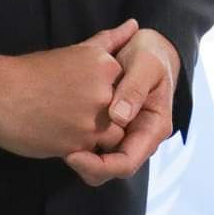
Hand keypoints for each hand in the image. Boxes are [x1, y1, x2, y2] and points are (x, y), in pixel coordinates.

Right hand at [0, 19, 137, 158]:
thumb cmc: (33, 71)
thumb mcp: (75, 51)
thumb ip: (109, 40)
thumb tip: (134, 24)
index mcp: (105, 66)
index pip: (131, 84)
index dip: (116, 93)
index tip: (95, 94)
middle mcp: (104, 93)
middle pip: (125, 111)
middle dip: (110, 114)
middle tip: (82, 111)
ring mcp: (92, 121)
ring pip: (114, 135)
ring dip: (100, 134)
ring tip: (75, 125)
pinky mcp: (78, 145)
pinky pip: (95, 153)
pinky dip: (84, 148)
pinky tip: (66, 135)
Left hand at [66, 29, 181, 187]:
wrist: (146, 46)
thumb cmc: (150, 54)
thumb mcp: (147, 64)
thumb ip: (135, 88)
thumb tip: (119, 117)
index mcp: (153, 128)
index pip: (127, 163)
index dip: (100, 165)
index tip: (72, 155)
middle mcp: (138, 137)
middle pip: (110, 168)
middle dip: (86, 165)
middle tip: (62, 152)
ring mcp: (123, 133)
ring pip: (99, 161)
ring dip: (80, 156)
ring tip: (60, 140)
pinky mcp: (109, 127)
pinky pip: (92, 145)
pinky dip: (77, 142)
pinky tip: (63, 127)